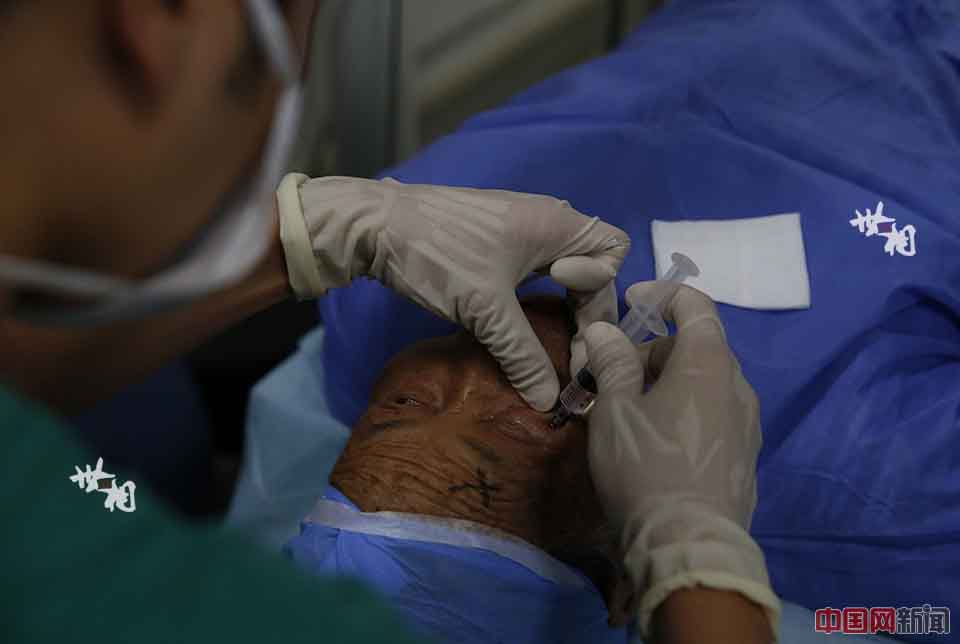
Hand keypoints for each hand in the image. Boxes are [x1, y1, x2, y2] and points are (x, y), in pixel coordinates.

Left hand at [277, 173, 630, 410]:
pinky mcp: (496, 240)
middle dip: (585, 311)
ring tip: (547, 347)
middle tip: (569, 355)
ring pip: (562, 270)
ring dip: (560, 307)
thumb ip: (524, 357)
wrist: (373, 226)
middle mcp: (546, 219)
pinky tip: (518, 326)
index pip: (612, 256)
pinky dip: (536, 299)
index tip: (566, 319)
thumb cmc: (439, 257)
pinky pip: (536, 270)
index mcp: (557, 223)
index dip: (598, 293)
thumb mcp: (486, 312)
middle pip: (592, 266)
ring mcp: (520, 227)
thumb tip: (551, 404)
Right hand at [582, 282, 780, 637]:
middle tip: (609, 373)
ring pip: (703, 384)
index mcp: (708, 363)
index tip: (632, 300)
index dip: (662, 294)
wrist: (688, 545)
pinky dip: (683, 411)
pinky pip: (712, 415)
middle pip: (695, 347)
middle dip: (651, 350)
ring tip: (626, 410)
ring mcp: (747, 424)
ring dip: (665, 383)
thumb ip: (611, 362)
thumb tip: (604, 331)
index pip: (695, 305)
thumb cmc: (644, 466)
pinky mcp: (744, 457)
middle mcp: (737, 386)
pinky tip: (654, 441)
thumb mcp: (614, 410)